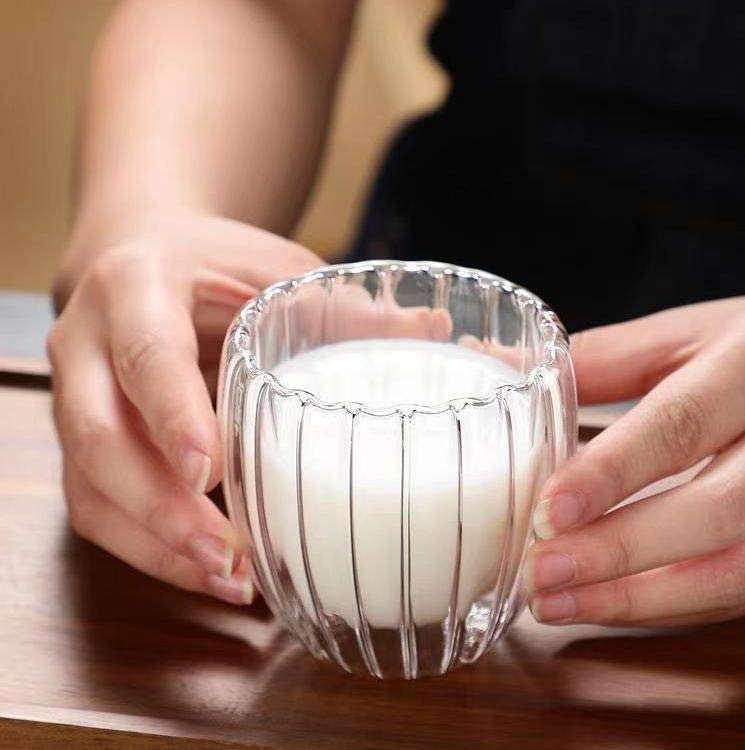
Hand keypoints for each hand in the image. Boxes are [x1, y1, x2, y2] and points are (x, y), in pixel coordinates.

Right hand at [48, 211, 321, 603]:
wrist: (144, 260)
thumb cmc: (213, 265)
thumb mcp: (272, 268)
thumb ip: (338, 305)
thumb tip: (429, 329)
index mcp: (135, 287)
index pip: (146, 354)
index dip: (173, 413)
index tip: (211, 471)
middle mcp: (88, 344)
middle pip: (98, 436)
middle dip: (158, 506)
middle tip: (228, 553)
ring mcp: (75, 396)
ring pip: (90, 486)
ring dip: (154, 543)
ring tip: (229, 579)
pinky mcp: (84, 440)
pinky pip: (95, 507)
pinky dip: (147, 548)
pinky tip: (207, 570)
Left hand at [526, 296, 744, 626]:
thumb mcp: (684, 338)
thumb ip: (600, 358)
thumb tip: (497, 361)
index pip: (679, 425)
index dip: (611, 473)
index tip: (548, 513)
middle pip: (715, 509)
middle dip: (620, 549)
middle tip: (539, 573)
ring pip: (736, 569)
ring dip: (639, 598)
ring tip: (554, 604)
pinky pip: (737, 589)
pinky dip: (666, 605)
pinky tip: (604, 604)